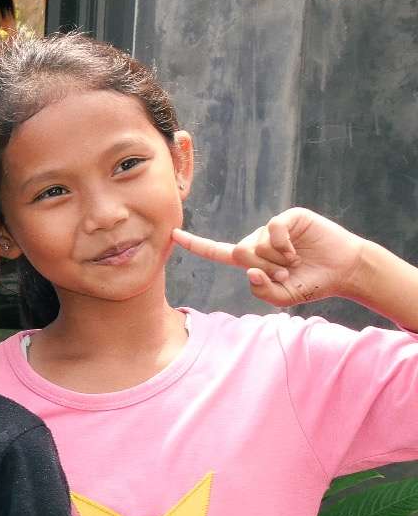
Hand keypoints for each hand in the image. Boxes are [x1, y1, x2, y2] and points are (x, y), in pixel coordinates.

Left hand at [173, 208, 365, 307]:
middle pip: (239, 252)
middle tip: (285, 274)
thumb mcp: (282, 297)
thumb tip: (249, 271)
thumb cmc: (311, 284)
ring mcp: (273, 228)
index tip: (173, 235)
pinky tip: (297, 251)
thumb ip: (261, 291)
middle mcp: (258, 240)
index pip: (217, 251)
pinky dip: (284, 245)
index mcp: (251, 260)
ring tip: (295, 263)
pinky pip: (273, 229)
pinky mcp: (290, 218)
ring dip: (277, 260)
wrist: (343, 271)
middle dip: (263, 268)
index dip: (196, 244)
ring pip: (256, 243)